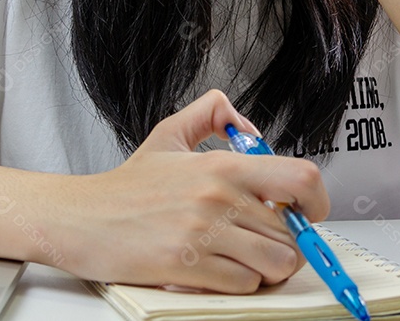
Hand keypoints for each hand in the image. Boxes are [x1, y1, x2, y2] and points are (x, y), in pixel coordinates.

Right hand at [55, 90, 328, 292]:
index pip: (301, 179)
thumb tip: (240, 119)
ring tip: (243, 256)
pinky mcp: (189, 268)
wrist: (82, 218)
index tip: (308, 211)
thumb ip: (208, 114)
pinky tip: (217, 268)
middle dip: (285, 242)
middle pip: (292, 233)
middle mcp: (218, 199)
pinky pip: (244, 285)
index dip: (317, 200)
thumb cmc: (125, 187)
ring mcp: (205, 235)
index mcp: (221, 166)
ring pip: (275, 264)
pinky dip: (239, 282)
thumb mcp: (168, 135)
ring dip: (266, 266)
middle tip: (262, 239)